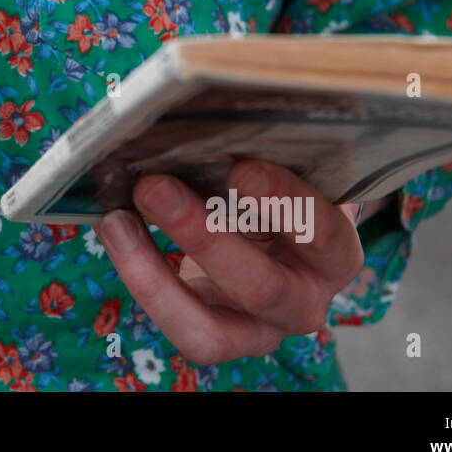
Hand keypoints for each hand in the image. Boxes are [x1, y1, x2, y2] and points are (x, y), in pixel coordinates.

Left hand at [95, 160, 364, 365]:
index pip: (322, 234)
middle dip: (201, 236)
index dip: (284, 204)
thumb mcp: (283, 170)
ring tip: (118, 220)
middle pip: (261, 286)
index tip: (241, 169)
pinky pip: (177, 326)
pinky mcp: (218, 340)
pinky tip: (116, 231)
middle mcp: (306, 301)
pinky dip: (141, 280)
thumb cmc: (276, 193)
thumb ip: (263, 151)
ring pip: (210, 330)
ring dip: (155, 275)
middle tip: (153, 186)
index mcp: (335, 251)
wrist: (272, 240)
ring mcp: (260, 331)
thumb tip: (204, 111)